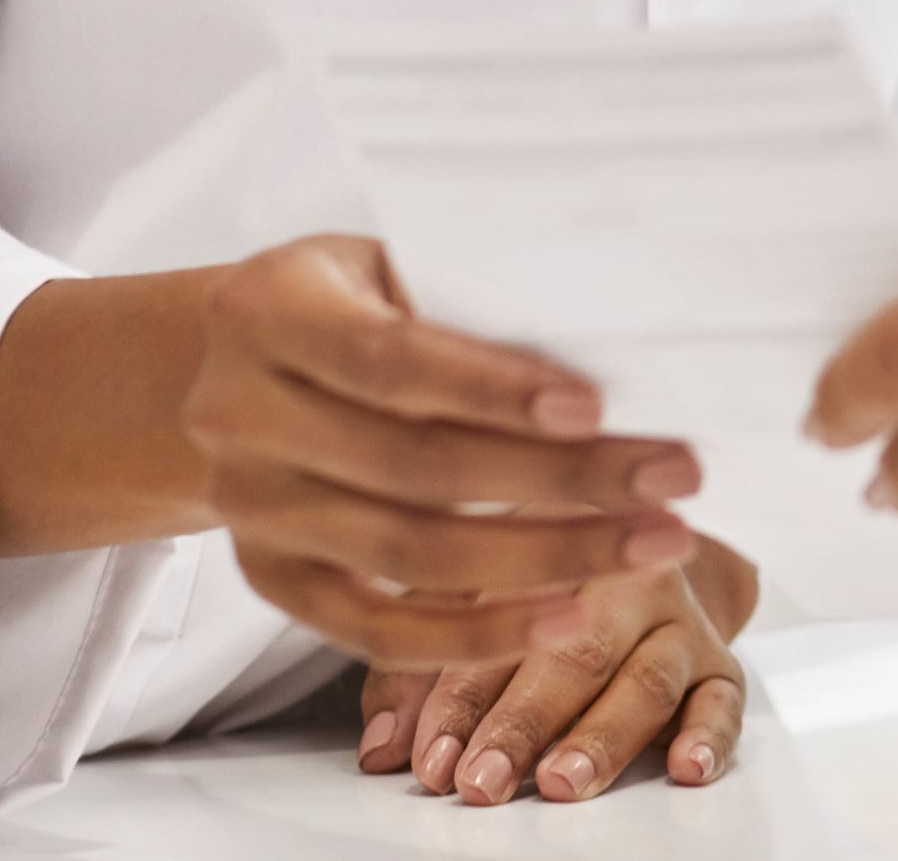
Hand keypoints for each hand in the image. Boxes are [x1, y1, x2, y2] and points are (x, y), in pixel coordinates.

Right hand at [175, 236, 704, 665]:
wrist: (223, 363)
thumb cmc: (348, 296)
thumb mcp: (384, 262)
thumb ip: (462, 302)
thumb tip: (615, 351)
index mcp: (268, 312)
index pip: (389, 359)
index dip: (492, 389)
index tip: (596, 407)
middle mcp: (241, 414)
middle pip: (417, 466)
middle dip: (560, 479)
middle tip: (674, 478)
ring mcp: (250, 505)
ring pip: (410, 553)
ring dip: (545, 558)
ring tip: (652, 546)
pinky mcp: (271, 576)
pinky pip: (375, 629)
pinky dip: (474, 634)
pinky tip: (567, 616)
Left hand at [358, 538, 755, 804]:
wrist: (643, 540)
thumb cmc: (534, 582)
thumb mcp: (462, 603)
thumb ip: (416, 672)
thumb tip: (382, 748)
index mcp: (551, 552)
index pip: (500, 627)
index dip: (460, 698)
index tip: (429, 757)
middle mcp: (624, 580)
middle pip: (577, 652)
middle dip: (524, 723)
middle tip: (483, 779)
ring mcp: (678, 621)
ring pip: (647, 680)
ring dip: (603, 736)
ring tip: (563, 781)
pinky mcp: (720, 662)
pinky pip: (726, 700)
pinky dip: (711, 737)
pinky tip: (685, 769)